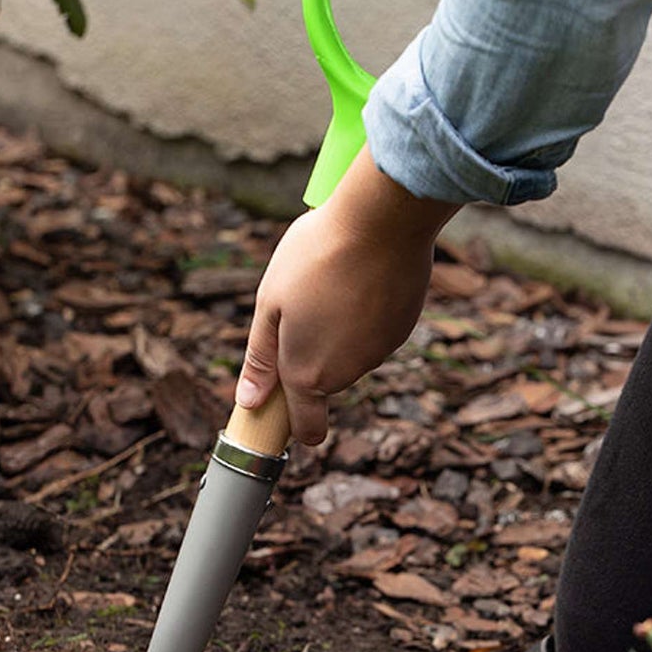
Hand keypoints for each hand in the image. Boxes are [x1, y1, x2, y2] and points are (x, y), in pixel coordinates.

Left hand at [236, 150, 459, 445]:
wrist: (381, 224)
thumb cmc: (315, 257)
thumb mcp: (271, 304)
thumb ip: (260, 358)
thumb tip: (249, 402)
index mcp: (306, 372)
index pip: (307, 428)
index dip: (295, 427)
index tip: (285, 411)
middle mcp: (346, 372)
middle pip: (324, 381)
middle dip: (310, 354)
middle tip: (300, 303)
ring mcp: (378, 352)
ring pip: (350, 353)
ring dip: (338, 330)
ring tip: (332, 281)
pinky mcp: (401, 329)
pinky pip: (375, 332)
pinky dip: (365, 314)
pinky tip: (361, 277)